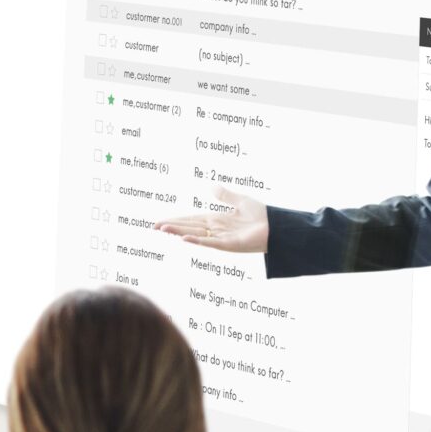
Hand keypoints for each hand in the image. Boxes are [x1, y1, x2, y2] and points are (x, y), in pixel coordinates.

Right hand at [155, 186, 270, 253]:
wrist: (277, 227)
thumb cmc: (262, 216)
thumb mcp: (240, 200)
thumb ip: (224, 195)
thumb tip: (210, 186)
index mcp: (217, 220)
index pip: (191, 220)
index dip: (176, 220)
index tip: (160, 221)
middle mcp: (216, 230)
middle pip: (189, 227)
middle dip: (171, 226)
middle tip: (153, 226)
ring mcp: (221, 238)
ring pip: (195, 234)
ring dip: (179, 232)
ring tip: (162, 230)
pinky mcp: (229, 245)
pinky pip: (210, 242)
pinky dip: (197, 241)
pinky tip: (184, 238)